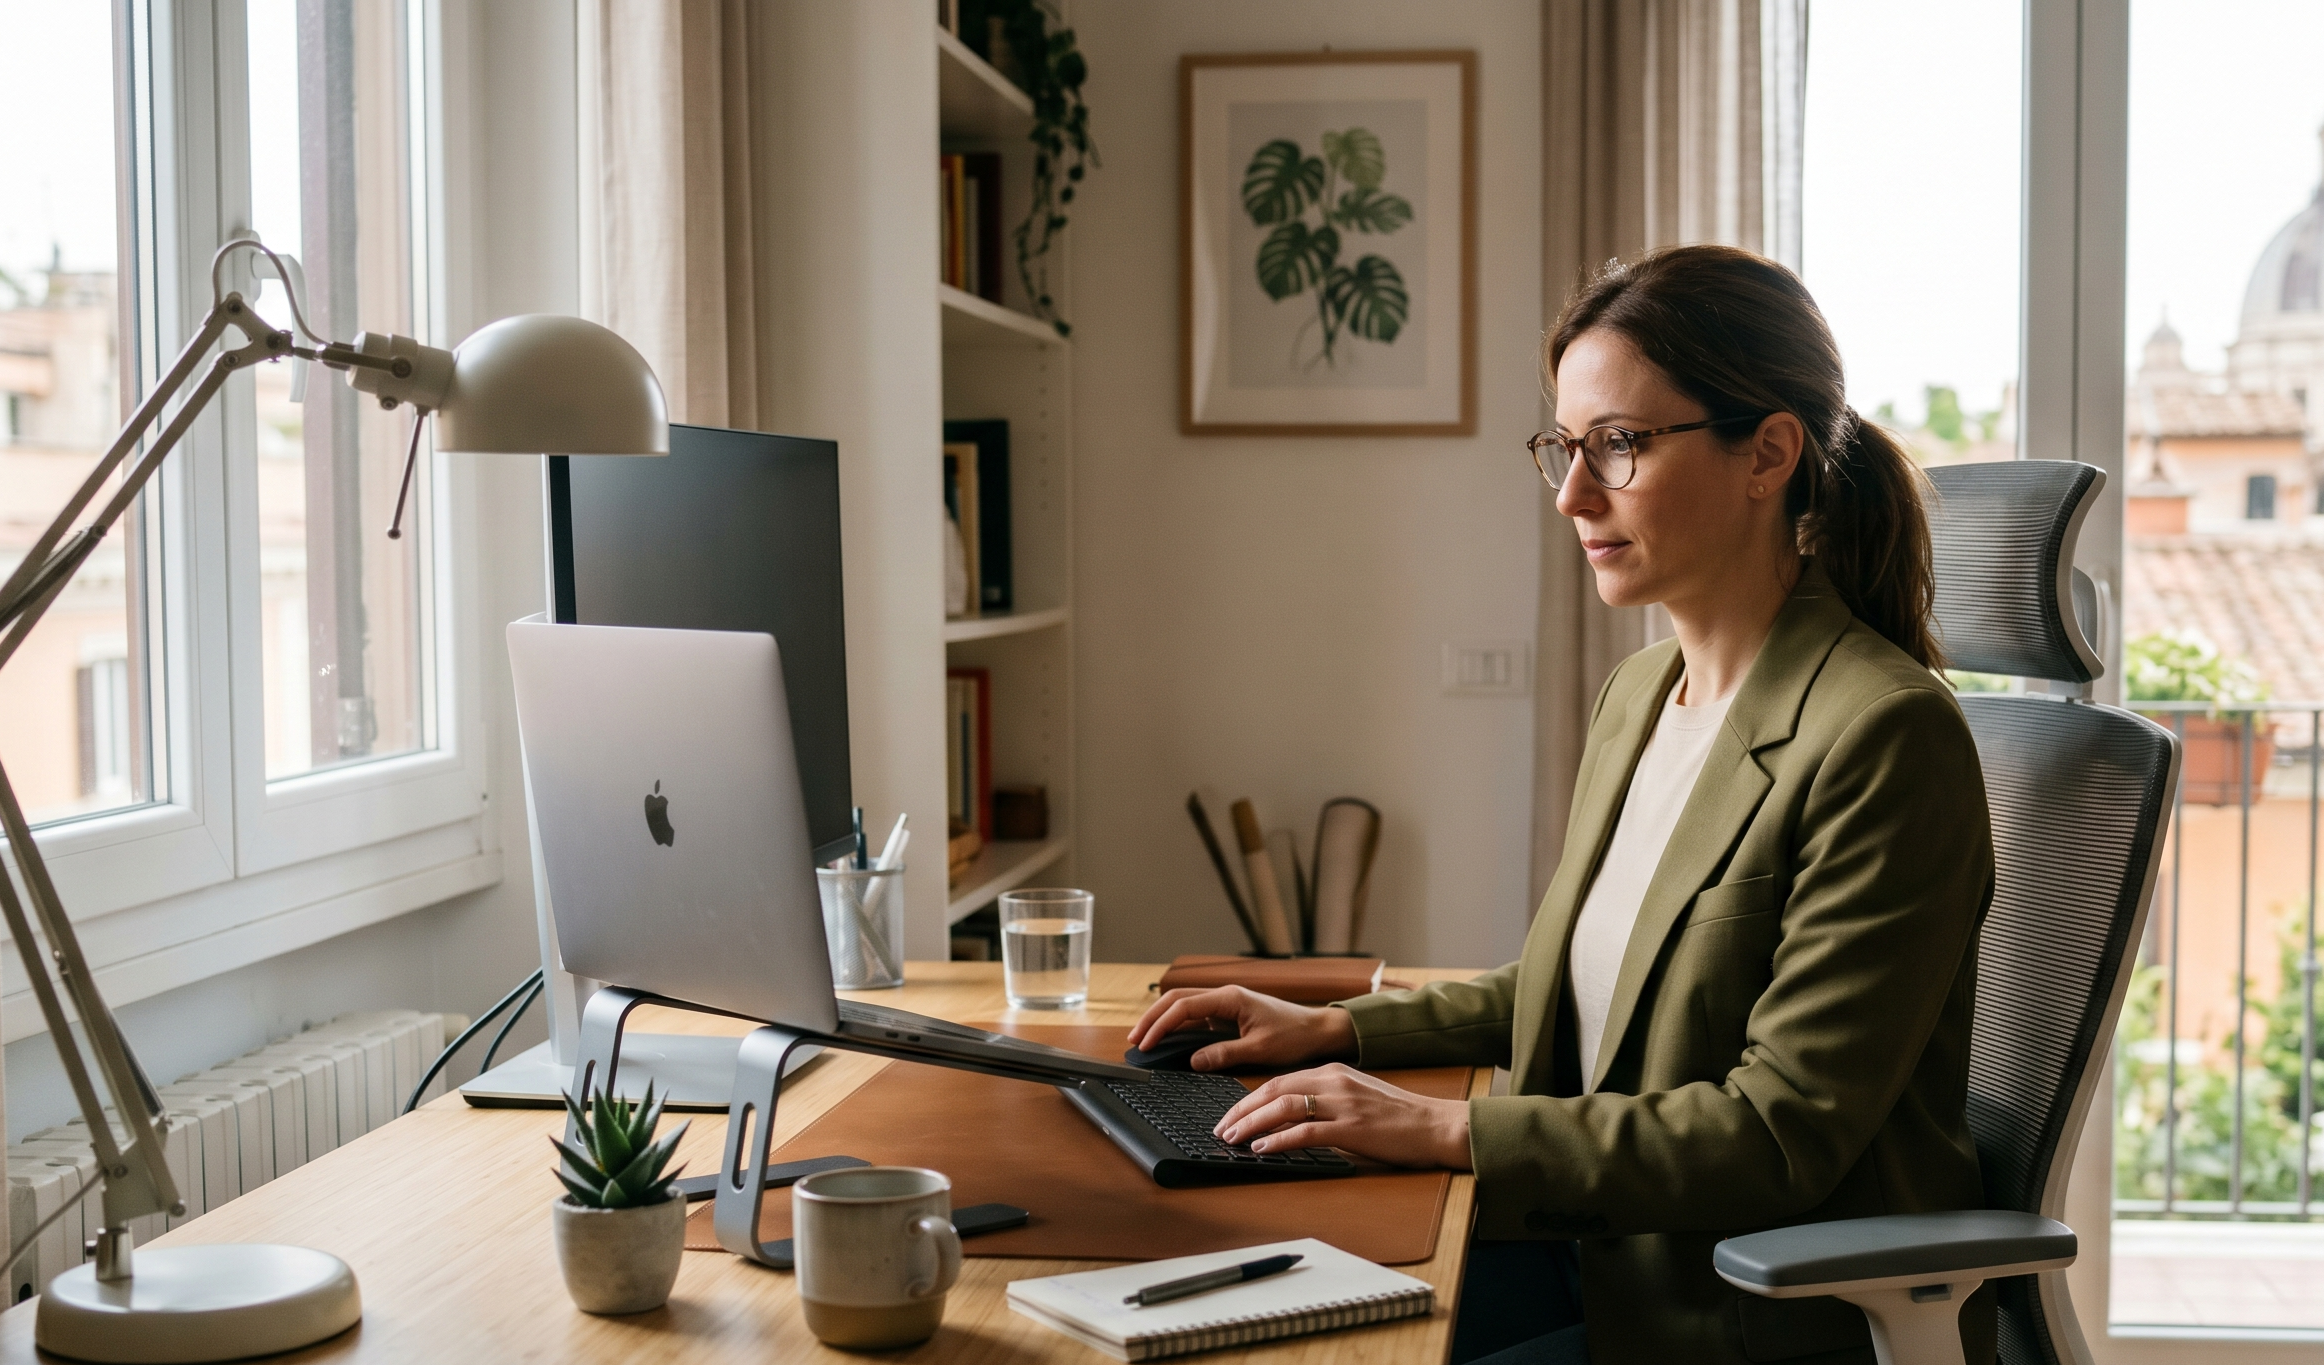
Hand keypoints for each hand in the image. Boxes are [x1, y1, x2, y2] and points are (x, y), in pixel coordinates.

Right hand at [1126, 986, 1356, 1071]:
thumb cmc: (1295, 1035)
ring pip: (1184, 1004)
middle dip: (1152, 1017)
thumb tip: (1194, 1061)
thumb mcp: (1260, 1048)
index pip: (1184, 1006)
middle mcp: (1225, 996)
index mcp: (1230, 998)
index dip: (1160, 1024)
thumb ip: (1225, 1054)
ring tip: (1143, 1038)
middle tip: (1134, 1040)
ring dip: (1162, 1019)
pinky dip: (1177, 1024)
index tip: (1145, 1043)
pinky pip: (1196, 1015)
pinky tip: (1167, 1038)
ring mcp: (1226, 1003)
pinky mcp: (1229, 1014)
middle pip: (1177, 999)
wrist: (1318, 1029)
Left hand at [1215, 1064, 1471, 1169]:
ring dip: (1252, 1124)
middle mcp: (1334, 1081)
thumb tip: (1289, 1117)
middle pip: (1273, 1089)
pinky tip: (1262, 1149)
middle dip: (1241, 1110)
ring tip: (1233, 1139)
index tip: (1231, 1115)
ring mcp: (1343, 1103)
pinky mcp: (1352, 1128)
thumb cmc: (1399, 1116)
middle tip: (1221, 1129)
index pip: (1279, 1081)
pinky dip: (1279, 1140)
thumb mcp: (1357, 1096)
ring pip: (1284, 1107)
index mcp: (1333, 1071)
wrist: (1436, 1124)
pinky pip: (1306, 1132)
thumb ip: (1325, 1100)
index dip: (1250, 1099)